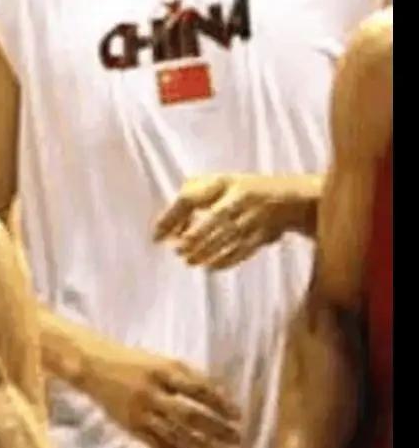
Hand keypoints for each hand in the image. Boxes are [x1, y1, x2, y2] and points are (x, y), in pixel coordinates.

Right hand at [86, 341, 241, 447]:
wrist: (93, 367)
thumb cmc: (133, 362)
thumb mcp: (161, 361)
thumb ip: (187, 376)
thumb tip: (219, 394)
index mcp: (162, 371)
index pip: (198, 389)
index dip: (220, 403)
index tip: (238, 415)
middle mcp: (151, 392)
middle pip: (188, 414)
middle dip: (215, 428)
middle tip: (236, 438)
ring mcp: (139, 411)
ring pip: (173, 433)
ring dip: (197, 443)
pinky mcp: (130, 427)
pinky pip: (156, 444)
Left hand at [154, 174, 311, 270]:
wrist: (290, 197)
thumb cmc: (240, 191)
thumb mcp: (218, 185)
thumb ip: (192, 200)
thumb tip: (171, 230)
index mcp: (223, 182)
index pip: (191, 197)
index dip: (171, 218)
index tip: (157, 237)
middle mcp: (241, 196)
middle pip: (215, 218)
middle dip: (194, 237)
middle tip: (178, 251)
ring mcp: (255, 216)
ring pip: (229, 237)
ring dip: (206, 252)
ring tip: (189, 261)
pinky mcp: (265, 234)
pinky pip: (243, 250)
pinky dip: (225, 260)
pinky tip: (209, 266)